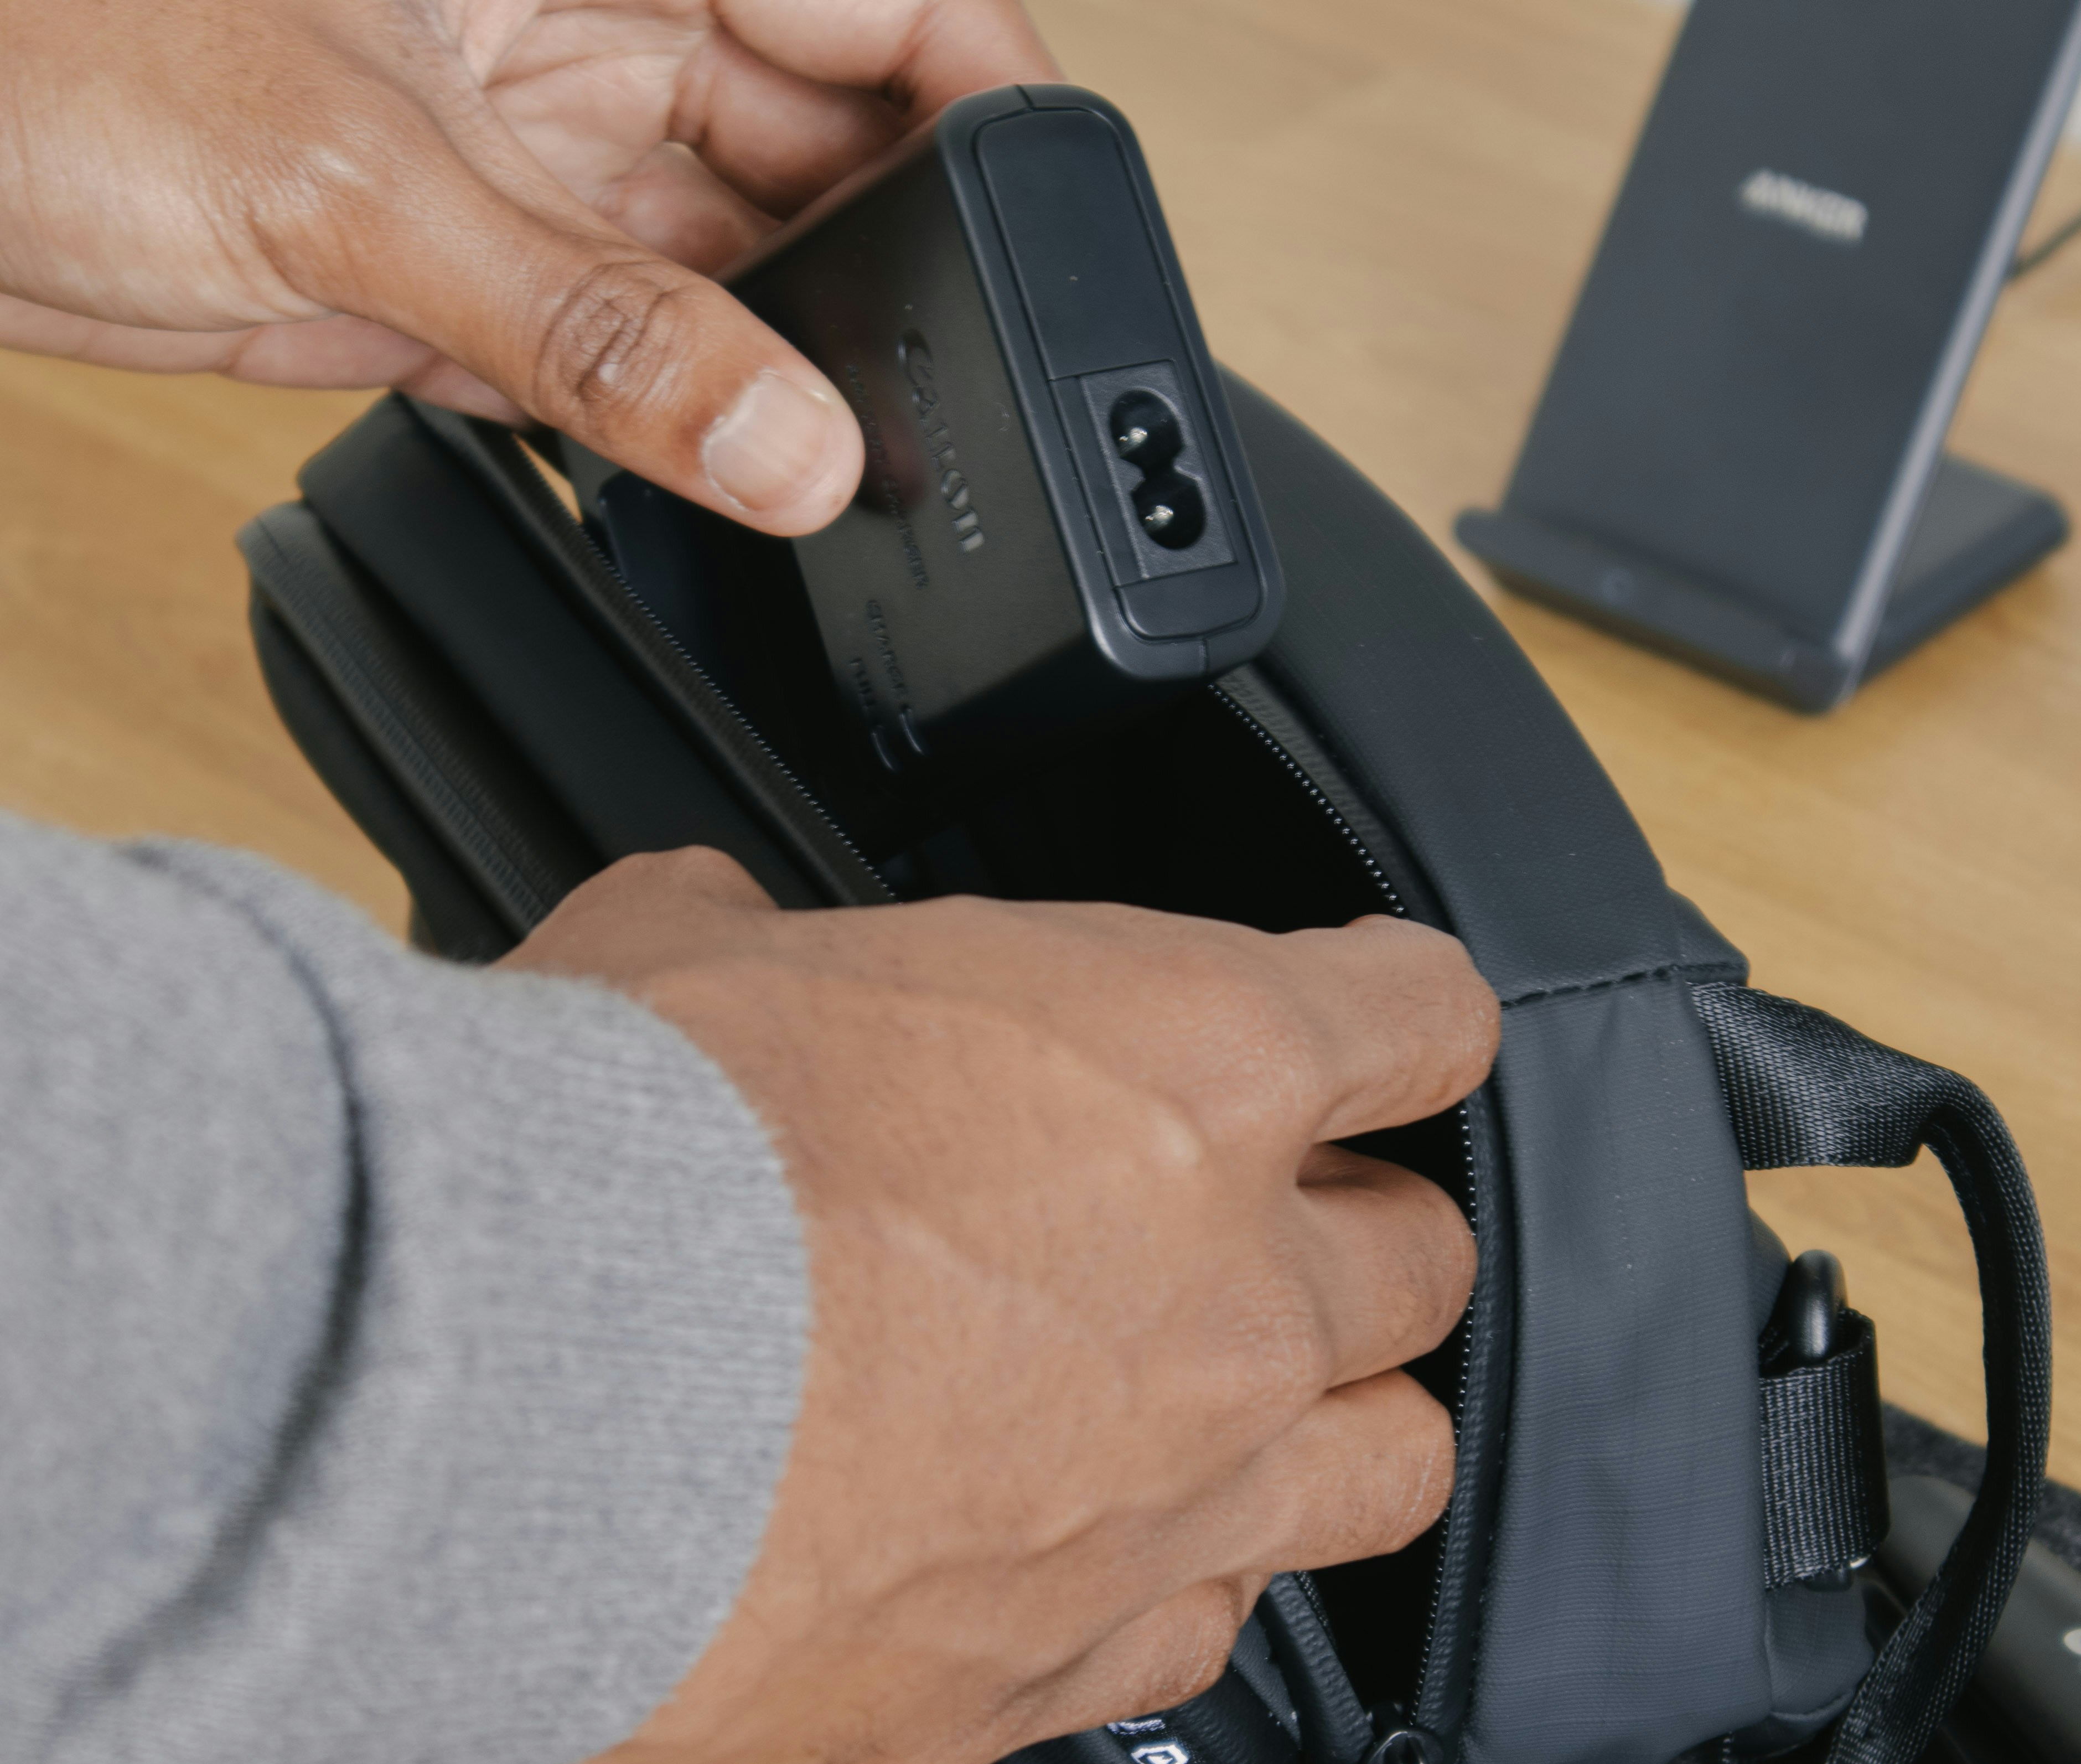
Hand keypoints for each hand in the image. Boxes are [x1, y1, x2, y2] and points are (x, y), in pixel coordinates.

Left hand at [0, 0, 1054, 533]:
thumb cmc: (51, 42)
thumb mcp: (358, 176)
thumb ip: (599, 330)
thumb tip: (797, 449)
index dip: (985, 88)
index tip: (1062, 218)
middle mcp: (577, 29)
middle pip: (821, 145)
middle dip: (898, 266)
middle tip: (957, 396)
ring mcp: (524, 161)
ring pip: (732, 272)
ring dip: (789, 374)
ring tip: (851, 468)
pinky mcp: (462, 281)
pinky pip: (627, 364)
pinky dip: (677, 432)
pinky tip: (729, 484)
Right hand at [502, 852, 1498, 1763]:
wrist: (505, 1422)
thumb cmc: (607, 1176)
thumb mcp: (681, 954)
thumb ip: (764, 940)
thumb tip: (724, 935)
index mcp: (1188, 1070)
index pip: (1420, 1018)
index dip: (1395, 1017)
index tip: (1367, 1037)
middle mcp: (1231, 1298)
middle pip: (1424, 1265)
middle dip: (1356, 1237)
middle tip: (1255, 1234)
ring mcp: (1174, 1498)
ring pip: (1388, 1466)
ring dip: (1332, 1427)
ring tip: (1231, 1414)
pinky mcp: (1066, 1667)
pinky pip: (1208, 1633)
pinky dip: (1171, 1587)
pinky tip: (1084, 1558)